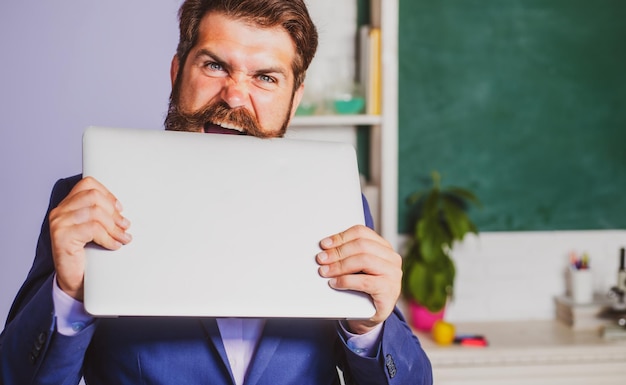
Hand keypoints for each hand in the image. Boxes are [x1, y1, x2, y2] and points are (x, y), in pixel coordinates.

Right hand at [49, 176, 131, 299]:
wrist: (74, 281)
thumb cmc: (86, 255)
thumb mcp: (95, 230)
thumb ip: (102, 215)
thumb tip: (122, 211)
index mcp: (67, 206)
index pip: (88, 184)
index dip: (108, 194)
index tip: (120, 208)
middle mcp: (59, 212)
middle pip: (93, 197)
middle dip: (114, 213)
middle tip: (125, 226)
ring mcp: (59, 223)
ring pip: (95, 212)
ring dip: (114, 227)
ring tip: (122, 238)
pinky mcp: (61, 236)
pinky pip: (92, 229)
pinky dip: (107, 237)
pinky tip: (114, 245)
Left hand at [316, 224, 401, 333]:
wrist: (371, 315)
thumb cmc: (362, 288)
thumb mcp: (356, 268)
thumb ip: (348, 255)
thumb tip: (326, 249)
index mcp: (384, 247)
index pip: (361, 232)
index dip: (341, 236)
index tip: (325, 244)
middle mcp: (391, 258)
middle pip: (361, 245)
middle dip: (338, 252)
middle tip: (321, 259)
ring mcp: (393, 274)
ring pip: (364, 260)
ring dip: (340, 265)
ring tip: (325, 271)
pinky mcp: (389, 290)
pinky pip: (365, 281)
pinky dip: (346, 281)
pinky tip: (335, 283)